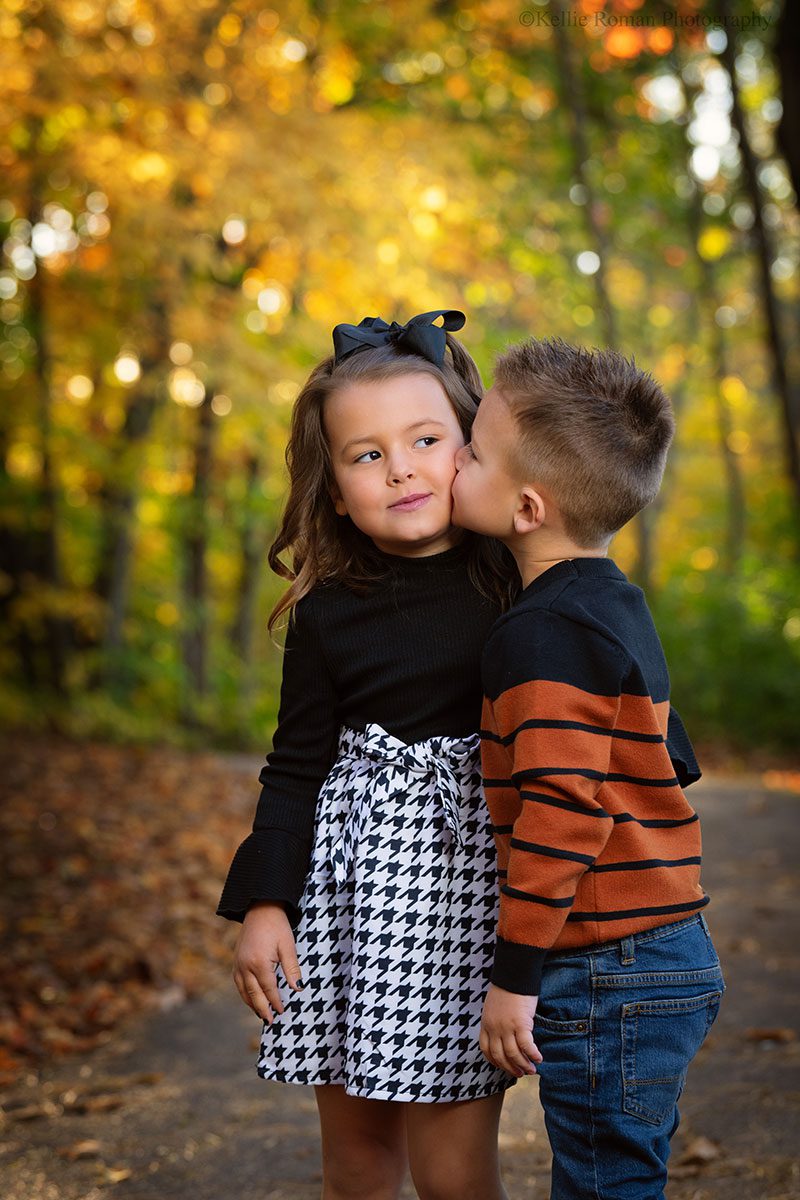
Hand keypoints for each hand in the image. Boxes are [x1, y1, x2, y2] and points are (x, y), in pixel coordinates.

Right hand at [233, 902, 302, 1023]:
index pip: (269, 989)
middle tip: (270, 1021)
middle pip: (254, 994)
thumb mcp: (288, 945)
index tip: (282, 1012)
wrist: (260, 908)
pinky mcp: (236, 960)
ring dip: (252, 1004)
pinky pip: (238, 982)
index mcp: (259, 963)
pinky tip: (251, 998)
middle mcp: (245, 966)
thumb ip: (292, 968)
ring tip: (261, 1014)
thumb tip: (298, 988)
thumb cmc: (277, 925)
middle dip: (262, 1009)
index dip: (276, 1002)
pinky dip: (245, 993)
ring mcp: (238, 963)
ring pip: (244, 990)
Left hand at [479, 984, 542, 1076]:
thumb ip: (495, 1020)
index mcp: (486, 1023)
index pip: (486, 1049)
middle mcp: (494, 1028)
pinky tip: (538, 1058)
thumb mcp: (493, 1005)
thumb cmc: (507, 987)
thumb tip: (503, 1032)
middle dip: (510, 1067)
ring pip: (513, 1054)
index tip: (504, 1066)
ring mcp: (506, 1027)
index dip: (495, 1061)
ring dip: (523, 1065)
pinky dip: (533, 1055)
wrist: (513, 974)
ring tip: (531, 1070)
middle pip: (500, 1055)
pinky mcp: (521, 1024)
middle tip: (520, 1073)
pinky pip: (526, 1046)